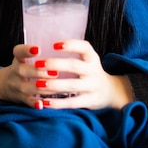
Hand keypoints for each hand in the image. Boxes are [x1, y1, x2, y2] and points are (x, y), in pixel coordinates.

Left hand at [0, 41, 133, 110]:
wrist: (109, 92)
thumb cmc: (89, 72)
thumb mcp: (87, 60)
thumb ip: (72, 54)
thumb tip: (42, 45)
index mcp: (92, 58)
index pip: (84, 47)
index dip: (70, 45)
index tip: (54, 45)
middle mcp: (94, 71)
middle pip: (75, 66)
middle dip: (56, 64)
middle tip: (38, 64)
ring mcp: (93, 86)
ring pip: (73, 85)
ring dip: (54, 84)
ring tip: (38, 83)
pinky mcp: (90, 101)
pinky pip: (73, 102)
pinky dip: (57, 103)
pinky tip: (44, 102)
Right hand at [0, 44, 51, 108]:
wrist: (4, 84)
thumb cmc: (23, 67)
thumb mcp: (25, 58)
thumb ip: (40, 54)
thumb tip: (65, 47)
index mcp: (18, 58)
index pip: (19, 52)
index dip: (27, 50)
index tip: (38, 49)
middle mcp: (15, 71)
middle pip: (23, 71)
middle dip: (39, 72)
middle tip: (54, 72)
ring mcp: (17, 85)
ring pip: (28, 87)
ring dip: (42, 88)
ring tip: (55, 88)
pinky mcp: (20, 98)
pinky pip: (27, 101)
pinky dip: (34, 103)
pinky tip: (43, 104)